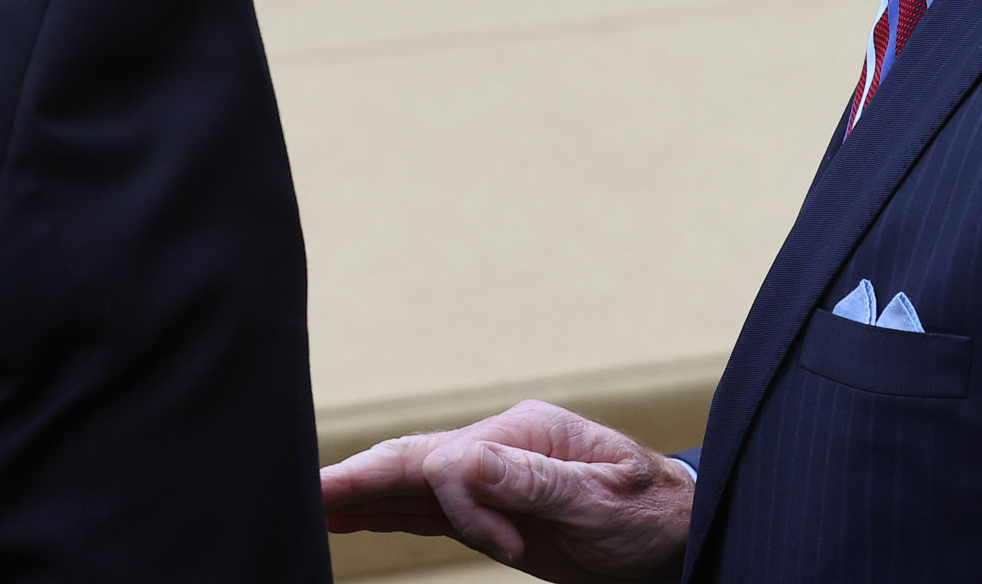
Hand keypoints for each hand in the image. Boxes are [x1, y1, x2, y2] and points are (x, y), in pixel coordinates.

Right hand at [319, 400, 692, 583]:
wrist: (676, 534)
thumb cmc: (647, 515)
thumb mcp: (599, 499)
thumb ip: (531, 480)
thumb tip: (462, 460)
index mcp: (523, 433)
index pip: (455, 461)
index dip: (464, 507)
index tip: (508, 550)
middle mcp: (498, 447)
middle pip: (412, 459)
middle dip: (359, 477)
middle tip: (305, 491)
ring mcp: (490, 476)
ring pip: (409, 483)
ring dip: (360, 494)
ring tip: (307, 502)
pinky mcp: (490, 509)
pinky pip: (426, 508)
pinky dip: (384, 511)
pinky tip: (349, 515)